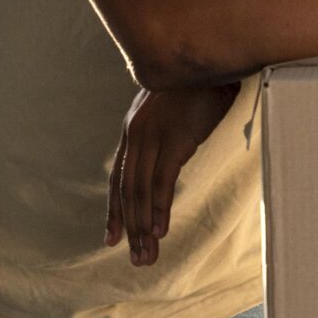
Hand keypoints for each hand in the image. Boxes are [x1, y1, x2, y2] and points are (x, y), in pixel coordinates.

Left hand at [107, 81, 239, 266]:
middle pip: (127, 192)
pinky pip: (162, 181)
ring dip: (144, 228)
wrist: (206, 57)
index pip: (118, 180)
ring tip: (148, 255)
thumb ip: (166, 136)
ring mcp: (153, 138)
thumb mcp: (172, 113)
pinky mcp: (174, 140)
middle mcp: (136, 137)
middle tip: (136, 260)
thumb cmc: (196, 86)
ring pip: (141, 192)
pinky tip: (160, 231)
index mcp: (132, 133)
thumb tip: (174, 156)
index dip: (114, 211)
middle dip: (129, 229)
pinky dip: (159, 208)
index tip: (111, 238)